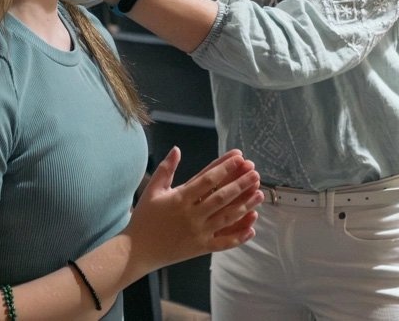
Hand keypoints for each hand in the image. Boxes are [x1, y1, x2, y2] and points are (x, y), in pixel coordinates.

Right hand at [122, 148, 261, 276]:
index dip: (224, 168)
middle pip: (221, 197)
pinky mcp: (201, 248)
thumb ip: (165, 169)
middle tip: (256, 173)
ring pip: (226, 218)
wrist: (138, 250)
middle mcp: (192, 215)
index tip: (239, 158)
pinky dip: (238, 237)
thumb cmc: (145, 217)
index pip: (207, 180)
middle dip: (240, 184)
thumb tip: (177, 149)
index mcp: (180, 198)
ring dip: (245, 206)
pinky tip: (252, 228)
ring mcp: (198, 233)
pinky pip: (223, 242)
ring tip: (259, 194)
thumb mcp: (152, 190)